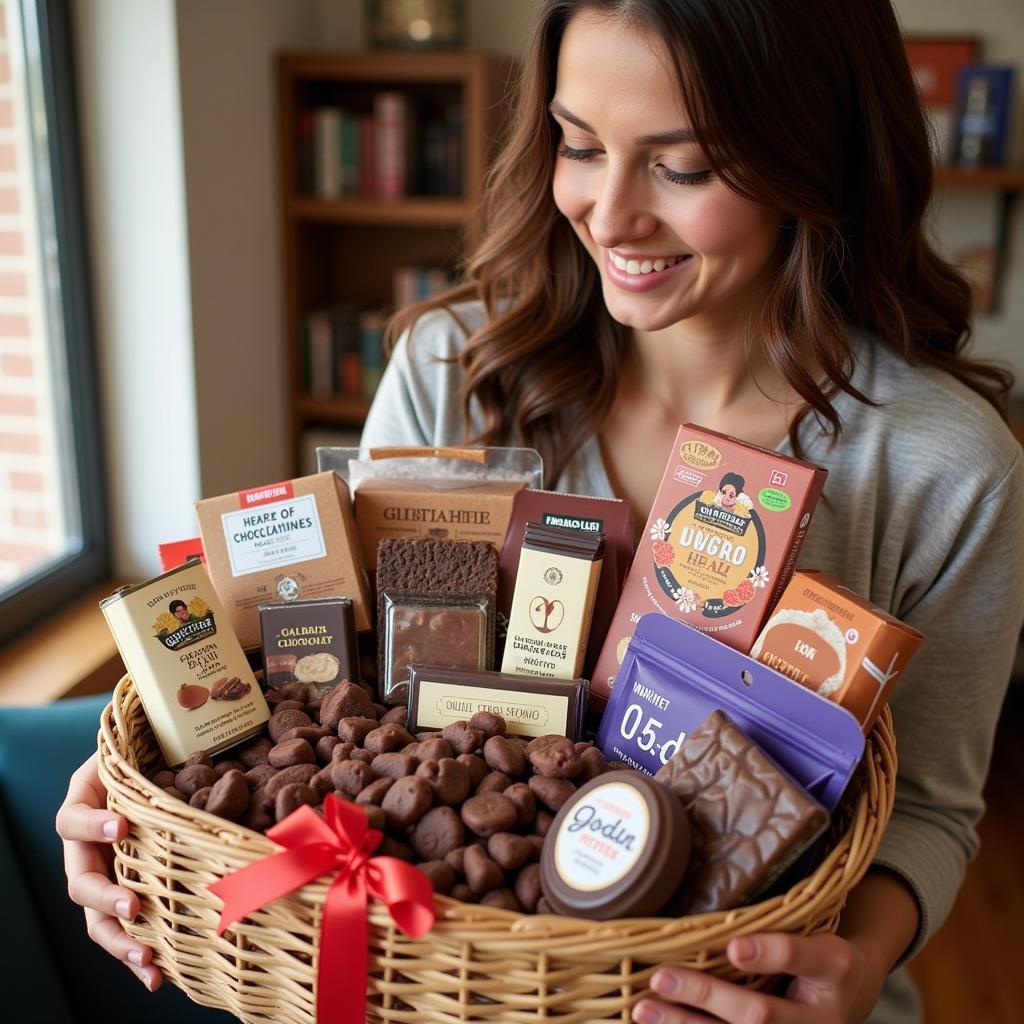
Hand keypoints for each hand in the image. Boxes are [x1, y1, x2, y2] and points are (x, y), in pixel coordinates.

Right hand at [55, 753, 162, 990]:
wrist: (155, 759)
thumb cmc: (149, 749)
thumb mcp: (141, 746)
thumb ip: (153, 752)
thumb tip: (203, 750)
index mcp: (85, 805)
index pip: (72, 819)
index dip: (91, 827)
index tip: (120, 826)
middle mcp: (88, 845)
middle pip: (80, 882)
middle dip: (105, 900)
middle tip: (133, 908)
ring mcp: (105, 872)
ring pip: (97, 917)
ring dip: (119, 942)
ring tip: (144, 961)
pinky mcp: (126, 892)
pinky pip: (125, 929)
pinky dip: (138, 953)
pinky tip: (158, 977)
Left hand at [631, 932, 884, 1023]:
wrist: (853, 997)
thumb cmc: (818, 955)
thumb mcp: (816, 931)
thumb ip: (776, 924)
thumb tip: (707, 902)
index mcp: (834, 966)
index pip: (801, 956)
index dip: (768, 954)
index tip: (733, 948)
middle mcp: (822, 1017)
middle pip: (760, 1014)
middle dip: (707, 997)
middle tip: (662, 977)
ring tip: (643, 1009)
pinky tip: (659, 1023)